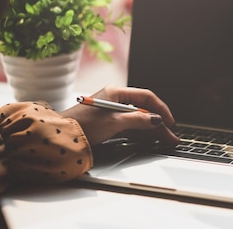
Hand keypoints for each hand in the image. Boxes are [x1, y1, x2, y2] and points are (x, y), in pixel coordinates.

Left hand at [60, 86, 179, 146]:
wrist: (61, 136)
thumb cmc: (83, 125)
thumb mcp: (114, 122)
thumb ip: (138, 121)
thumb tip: (156, 120)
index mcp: (116, 92)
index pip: (146, 97)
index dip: (160, 109)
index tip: (169, 121)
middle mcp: (115, 99)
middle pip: (143, 109)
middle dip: (158, 123)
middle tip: (170, 136)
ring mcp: (112, 111)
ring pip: (138, 119)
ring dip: (151, 130)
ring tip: (165, 140)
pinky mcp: (108, 122)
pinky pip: (129, 126)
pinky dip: (140, 133)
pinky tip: (150, 139)